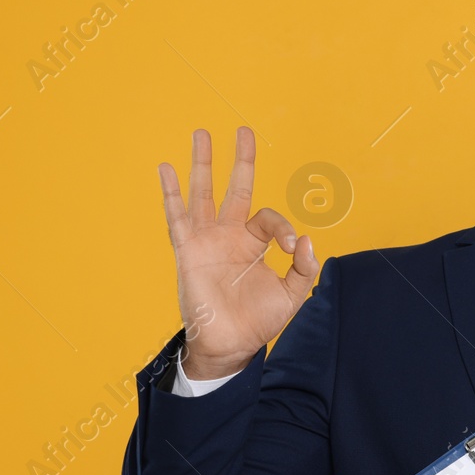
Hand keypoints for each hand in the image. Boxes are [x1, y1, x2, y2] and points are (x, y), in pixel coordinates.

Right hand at [158, 126, 319, 379]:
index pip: (270, 218)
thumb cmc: (259, 321)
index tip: (292, 248)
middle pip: (236, 187)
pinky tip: (166, 168)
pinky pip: (177, 215)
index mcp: (255, 243)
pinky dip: (171, 191)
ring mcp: (208, 239)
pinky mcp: (188, 249)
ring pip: (204, 192)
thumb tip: (307, 241)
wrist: (230, 344)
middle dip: (240, 160)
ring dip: (203, 163)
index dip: (285, 228)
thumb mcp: (293, 295)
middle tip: (243, 130)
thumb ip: (305, 269)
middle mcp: (230, 235)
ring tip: (201, 133)